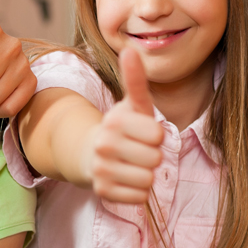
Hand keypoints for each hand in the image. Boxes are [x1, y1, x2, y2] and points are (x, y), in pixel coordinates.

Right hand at [83, 46, 163, 203]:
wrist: (89, 153)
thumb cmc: (121, 128)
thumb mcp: (131, 104)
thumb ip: (135, 79)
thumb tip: (130, 50)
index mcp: (114, 121)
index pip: (158, 135)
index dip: (155, 135)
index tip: (142, 132)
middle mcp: (104, 145)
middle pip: (156, 159)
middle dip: (151, 155)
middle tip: (136, 150)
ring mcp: (101, 169)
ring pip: (148, 180)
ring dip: (145, 174)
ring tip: (131, 165)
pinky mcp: (102, 191)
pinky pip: (140, 197)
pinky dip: (137, 191)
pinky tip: (125, 179)